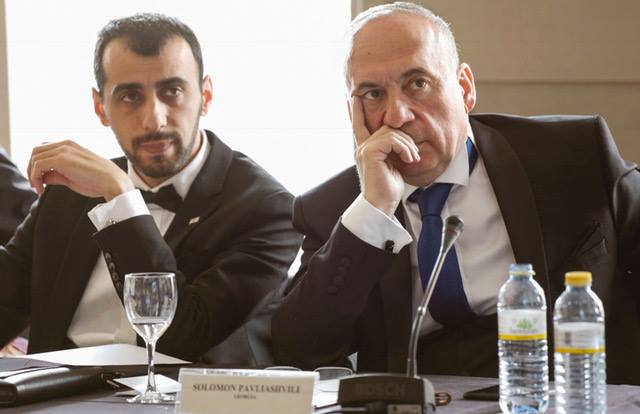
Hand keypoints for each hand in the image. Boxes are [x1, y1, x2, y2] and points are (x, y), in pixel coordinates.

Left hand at [27, 140, 133, 200]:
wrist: (113, 182)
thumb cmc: (97, 181)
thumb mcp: (72, 176)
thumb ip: (56, 174)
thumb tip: (42, 178)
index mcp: (69, 146)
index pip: (44, 150)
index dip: (37, 165)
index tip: (39, 181)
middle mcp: (65, 144)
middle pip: (36, 152)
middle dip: (31, 169)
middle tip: (36, 185)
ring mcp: (64, 150)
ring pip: (35, 157)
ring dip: (32, 175)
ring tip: (39, 189)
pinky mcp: (62, 159)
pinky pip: (38, 165)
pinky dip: (35, 178)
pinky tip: (42, 189)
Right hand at [351, 97, 419, 215]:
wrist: (381, 204)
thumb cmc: (388, 188)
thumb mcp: (392, 164)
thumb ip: (391, 149)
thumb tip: (401, 137)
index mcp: (365, 149)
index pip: (358, 125)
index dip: (355, 111)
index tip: (354, 97)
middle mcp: (361, 147)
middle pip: (386, 126)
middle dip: (405, 137)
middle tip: (413, 155)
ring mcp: (364, 149)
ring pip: (391, 132)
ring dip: (407, 145)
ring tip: (412, 159)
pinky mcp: (370, 153)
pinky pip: (392, 139)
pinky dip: (405, 148)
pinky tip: (410, 160)